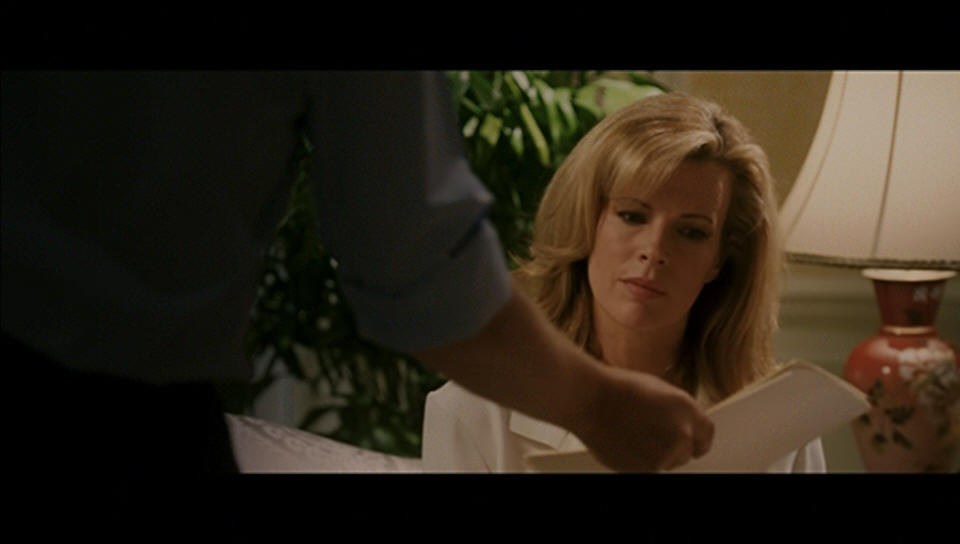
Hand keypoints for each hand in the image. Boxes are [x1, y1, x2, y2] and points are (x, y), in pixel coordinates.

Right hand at [570, 364, 713, 471]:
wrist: (589, 400)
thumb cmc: (616, 390)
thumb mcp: (659, 391)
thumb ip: (677, 411)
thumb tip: (681, 424)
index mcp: (685, 408)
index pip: (706, 434)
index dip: (696, 438)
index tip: (691, 441)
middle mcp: (680, 432)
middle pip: (687, 451)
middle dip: (673, 446)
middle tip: (649, 433)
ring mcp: (663, 453)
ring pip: (667, 462)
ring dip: (656, 454)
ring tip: (633, 434)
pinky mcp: (646, 469)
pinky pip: (649, 469)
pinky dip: (640, 461)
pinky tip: (626, 442)